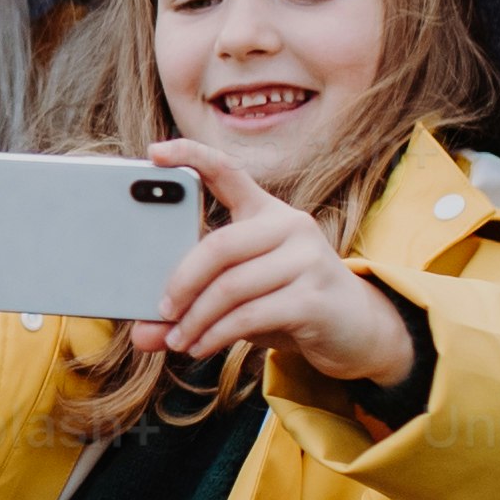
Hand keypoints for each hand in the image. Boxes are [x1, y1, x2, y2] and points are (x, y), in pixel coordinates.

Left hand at [136, 139, 416, 384]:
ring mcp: (307, 260)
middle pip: (220, 245)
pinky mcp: (314, 298)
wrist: (357, 330)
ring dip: (196, 319)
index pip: (227, 172)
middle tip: (161, 310)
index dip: (191, 156)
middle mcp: (290, 226)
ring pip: (231, 287)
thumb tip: (142, 335)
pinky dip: (216, 335)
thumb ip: (190, 311)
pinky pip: (249, 316)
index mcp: (267, 212)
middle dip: (182, 281)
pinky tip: (201, 346)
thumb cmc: (288, 304)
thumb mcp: (238, 301)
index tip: (154, 152)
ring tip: (178, 340)